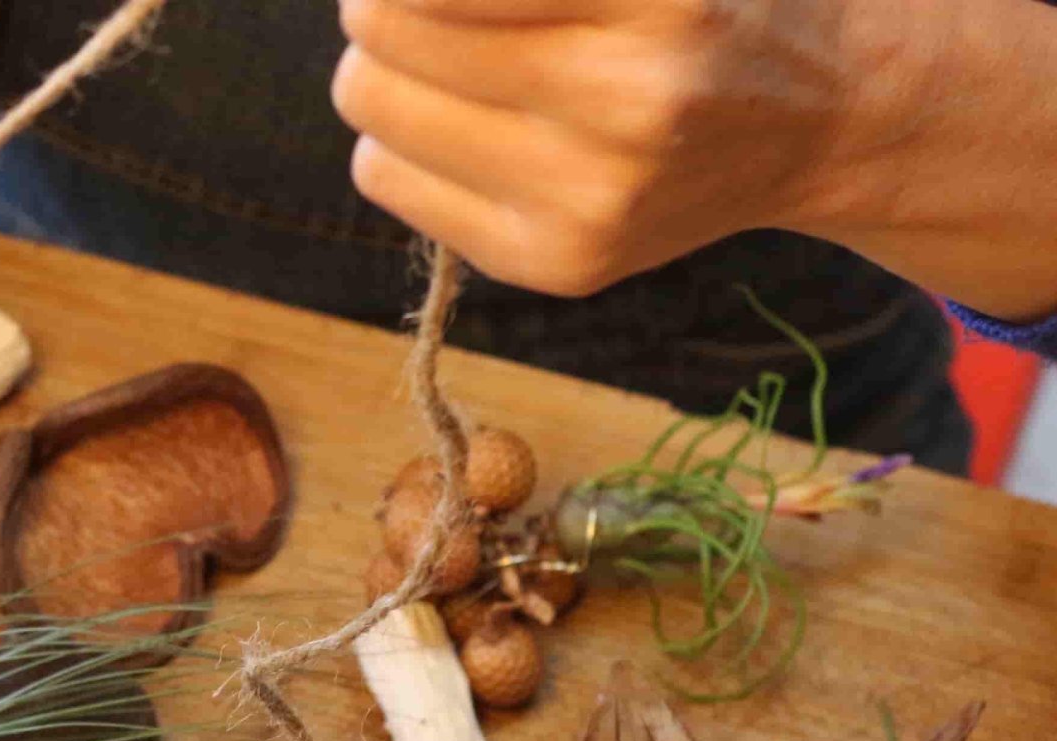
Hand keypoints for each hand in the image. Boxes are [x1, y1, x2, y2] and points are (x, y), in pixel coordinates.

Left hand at [332, 0, 1056, 319]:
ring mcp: (592, 199)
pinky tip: (472, 123)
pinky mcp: (557, 262)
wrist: (820, 115)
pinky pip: (383, 176)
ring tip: (446, 57)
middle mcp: (632, 101)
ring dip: (383, 68)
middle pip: (384, 28)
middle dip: (383, 0)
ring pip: (372, 107)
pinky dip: (401, 139)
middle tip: (425, 0)